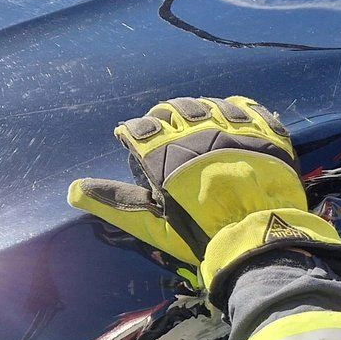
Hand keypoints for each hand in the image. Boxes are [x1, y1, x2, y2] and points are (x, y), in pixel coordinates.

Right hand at [68, 96, 340, 302]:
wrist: (259, 236)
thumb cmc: (200, 234)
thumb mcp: (153, 224)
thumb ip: (115, 202)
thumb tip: (74, 189)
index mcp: (166, 154)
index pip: (139, 129)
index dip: (135, 133)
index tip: (135, 141)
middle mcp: (197, 132)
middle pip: (174, 110)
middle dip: (165, 119)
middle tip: (167, 133)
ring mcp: (235, 128)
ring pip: (210, 104)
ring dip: (200, 111)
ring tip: (199, 124)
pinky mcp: (266, 132)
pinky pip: (249, 108)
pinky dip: (238, 109)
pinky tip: (233, 115)